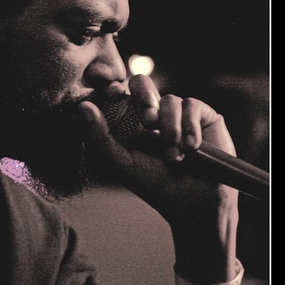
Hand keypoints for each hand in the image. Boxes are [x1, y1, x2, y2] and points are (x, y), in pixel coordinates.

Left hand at [78, 74, 238, 284]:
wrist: (193, 201)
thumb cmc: (152, 183)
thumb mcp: (120, 162)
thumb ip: (98, 136)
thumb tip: (82, 107)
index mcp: (127, 119)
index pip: (118, 91)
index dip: (114, 88)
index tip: (114, 93)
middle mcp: (152, 112)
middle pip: (142, 82)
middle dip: (144, 99)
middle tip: (149, 123)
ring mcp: (177, 112)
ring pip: (169, 100)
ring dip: (170, 129)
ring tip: (174, 157)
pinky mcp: (202, 115)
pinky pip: (192, 105)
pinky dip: (189, 127)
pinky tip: (191, 148)